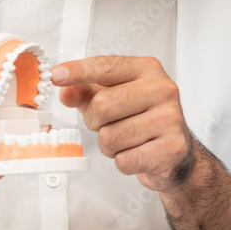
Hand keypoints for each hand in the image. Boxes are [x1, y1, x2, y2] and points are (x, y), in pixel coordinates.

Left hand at [53, 56, 195, 192]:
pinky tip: (138, 154)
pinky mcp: (172, 148)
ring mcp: (171, 119)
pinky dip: (123, 162)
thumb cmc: (141, 119)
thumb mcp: (113, 98)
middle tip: (110, 125)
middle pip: (102, 105)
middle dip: (95, 122)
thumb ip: (86, 92)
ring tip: (128, 141)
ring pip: (110, 137)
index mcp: (147, 70)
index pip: (106, 66)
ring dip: (110, 146)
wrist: (174, 152)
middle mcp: (163, 89)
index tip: (55, 76)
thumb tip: (66, 91)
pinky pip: (124, 160)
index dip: (77, 71)